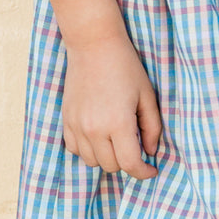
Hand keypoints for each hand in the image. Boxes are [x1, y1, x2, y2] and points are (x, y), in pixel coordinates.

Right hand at [61, 36, 162, 179]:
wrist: (94, 46)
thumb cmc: (126, 67)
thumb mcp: (147, 96)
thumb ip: (152, 127)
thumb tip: (151, 152)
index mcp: (118, 123)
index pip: (130, 164)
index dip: (143, 172)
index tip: (152, 170)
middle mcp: (94, 129)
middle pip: (111, 166)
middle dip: (128, 162)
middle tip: (138, 146)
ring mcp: (76, 126)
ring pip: (92, 162)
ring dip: (108, 158)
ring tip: (119, 140)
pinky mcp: (66, 121)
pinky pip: (75, 150)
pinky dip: (89, 150)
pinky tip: (100, 136)